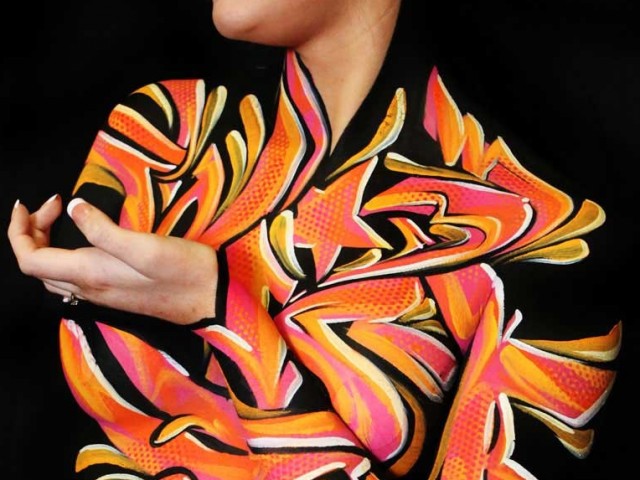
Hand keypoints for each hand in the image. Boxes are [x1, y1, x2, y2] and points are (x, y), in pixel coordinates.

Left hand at [7, 195, 217, 324]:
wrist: (212, 298)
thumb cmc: (183, 271)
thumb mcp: (146, 245)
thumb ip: (104, 229)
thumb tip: (72, 207)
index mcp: (90, 274)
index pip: (30, 260)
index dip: (19, 231)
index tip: (33, 202)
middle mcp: (89, 289)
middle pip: (37, 267)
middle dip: (32, 232)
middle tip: (53, 203)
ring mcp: (102, 294)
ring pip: (54, 274)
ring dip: (47, 244)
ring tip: (60, 216)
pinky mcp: (115, 293)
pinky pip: (73, 278)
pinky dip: (64, 254)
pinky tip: (84, 239)